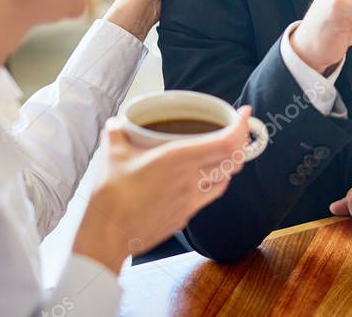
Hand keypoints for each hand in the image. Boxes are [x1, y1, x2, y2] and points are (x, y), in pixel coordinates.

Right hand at [72, 107, 252, 273]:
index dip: (241, 127)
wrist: (107, 237)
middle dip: (240, 142)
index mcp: (178, 160)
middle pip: (232, 159)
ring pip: (226, 178)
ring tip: (226, 151)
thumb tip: (117, 123)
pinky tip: (209, 177)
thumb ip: (117, 133)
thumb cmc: (110, 197)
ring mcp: (191, 200)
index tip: (244, 114)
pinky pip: (212, 194)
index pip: (226, 143)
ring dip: (231, 163)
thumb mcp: (111, 156)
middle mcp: (191, 180)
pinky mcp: (186, 215)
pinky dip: (218, 181)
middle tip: (236, 129)